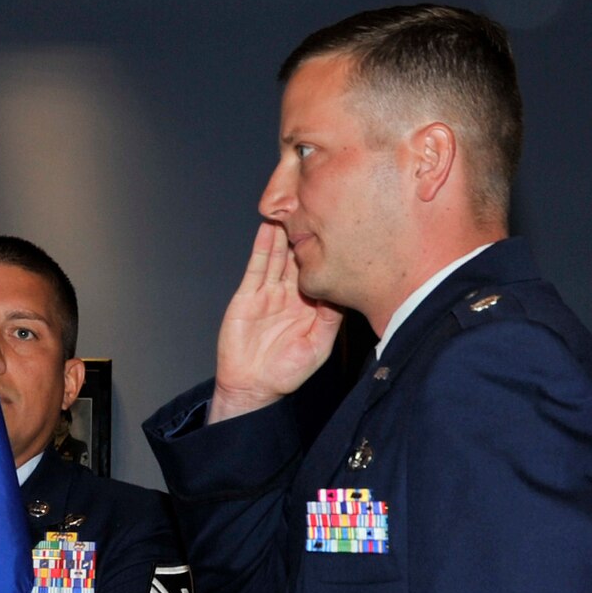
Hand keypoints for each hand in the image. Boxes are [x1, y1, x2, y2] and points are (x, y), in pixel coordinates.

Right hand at [208, 219, 343, 422]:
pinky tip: (268, 228)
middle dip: (306, 233)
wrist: (252, 387)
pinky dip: (262, 246)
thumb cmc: (286, 373)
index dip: (328, 251)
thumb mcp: (318, 346)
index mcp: (309, 306)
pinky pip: (256, 266)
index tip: (341, 228)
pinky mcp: (247, 295)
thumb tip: (344, 292)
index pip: (320, 271)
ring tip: (292, 207)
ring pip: (278, 256)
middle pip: (298, 257)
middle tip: (317, 205)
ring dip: (284, 232)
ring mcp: (267, 293)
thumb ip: (331, 319)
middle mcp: (289, 294)